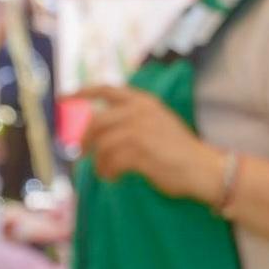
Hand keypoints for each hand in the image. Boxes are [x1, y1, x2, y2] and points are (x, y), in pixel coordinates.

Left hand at [76, 87, 225, 205]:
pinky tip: (113, 178)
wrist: (204, 168)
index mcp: (144, 101)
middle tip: (83, 155)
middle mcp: (140, 111)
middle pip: (96, 122)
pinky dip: (107, 172)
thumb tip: (97, 132)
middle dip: (86, 141)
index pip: (106, 89)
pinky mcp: (139, 152)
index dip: (82, 92)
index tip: (63, 98)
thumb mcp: (157, 124)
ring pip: (101, 145)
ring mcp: (139, 131)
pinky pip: (109, 162)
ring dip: (99, 162)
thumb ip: (131, 121)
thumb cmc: (179, 152)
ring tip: (105, 173)